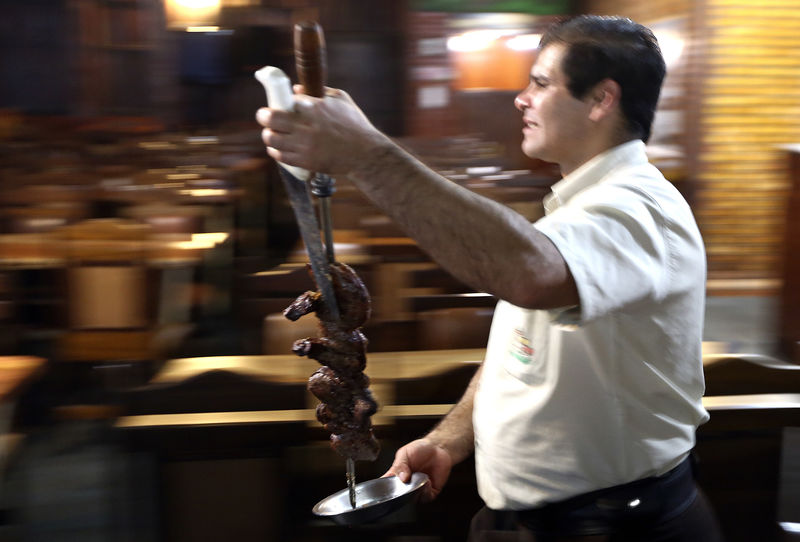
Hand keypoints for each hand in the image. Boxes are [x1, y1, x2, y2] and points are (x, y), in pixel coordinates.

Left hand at [255, 87, 386, 176]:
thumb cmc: (356, 125)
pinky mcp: (305, 161)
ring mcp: (304, 145)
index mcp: (315, 107)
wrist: (365, 154)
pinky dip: (276, 151)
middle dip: (263, 116)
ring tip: (272, 134)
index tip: (279, 104)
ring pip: (271, 138)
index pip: (286, 100)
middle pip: (270, 118)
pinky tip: (278, 148)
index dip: (281, 102)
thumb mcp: (342, 100)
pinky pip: (280, 156)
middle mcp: (306, 125)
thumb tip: (297, 90)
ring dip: (269, 135)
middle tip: (264, 117)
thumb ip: (321, 91)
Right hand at [382, 438, 453, 501]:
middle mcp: (406, 485)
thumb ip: (400, 465)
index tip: (386, 488)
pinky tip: (427, 481)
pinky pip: (425, 498)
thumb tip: (400, 478)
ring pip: (412, 499)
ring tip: (418, 479)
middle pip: (399, 496)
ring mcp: (417, 490)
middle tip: (405, 482)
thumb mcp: (405, 453)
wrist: (438, 448)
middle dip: (402, 492)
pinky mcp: (430, 492)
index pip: (387, 486)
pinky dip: (426, 492)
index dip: (384, 490)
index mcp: (396, 476)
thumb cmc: (419, 449)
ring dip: (415, 492)